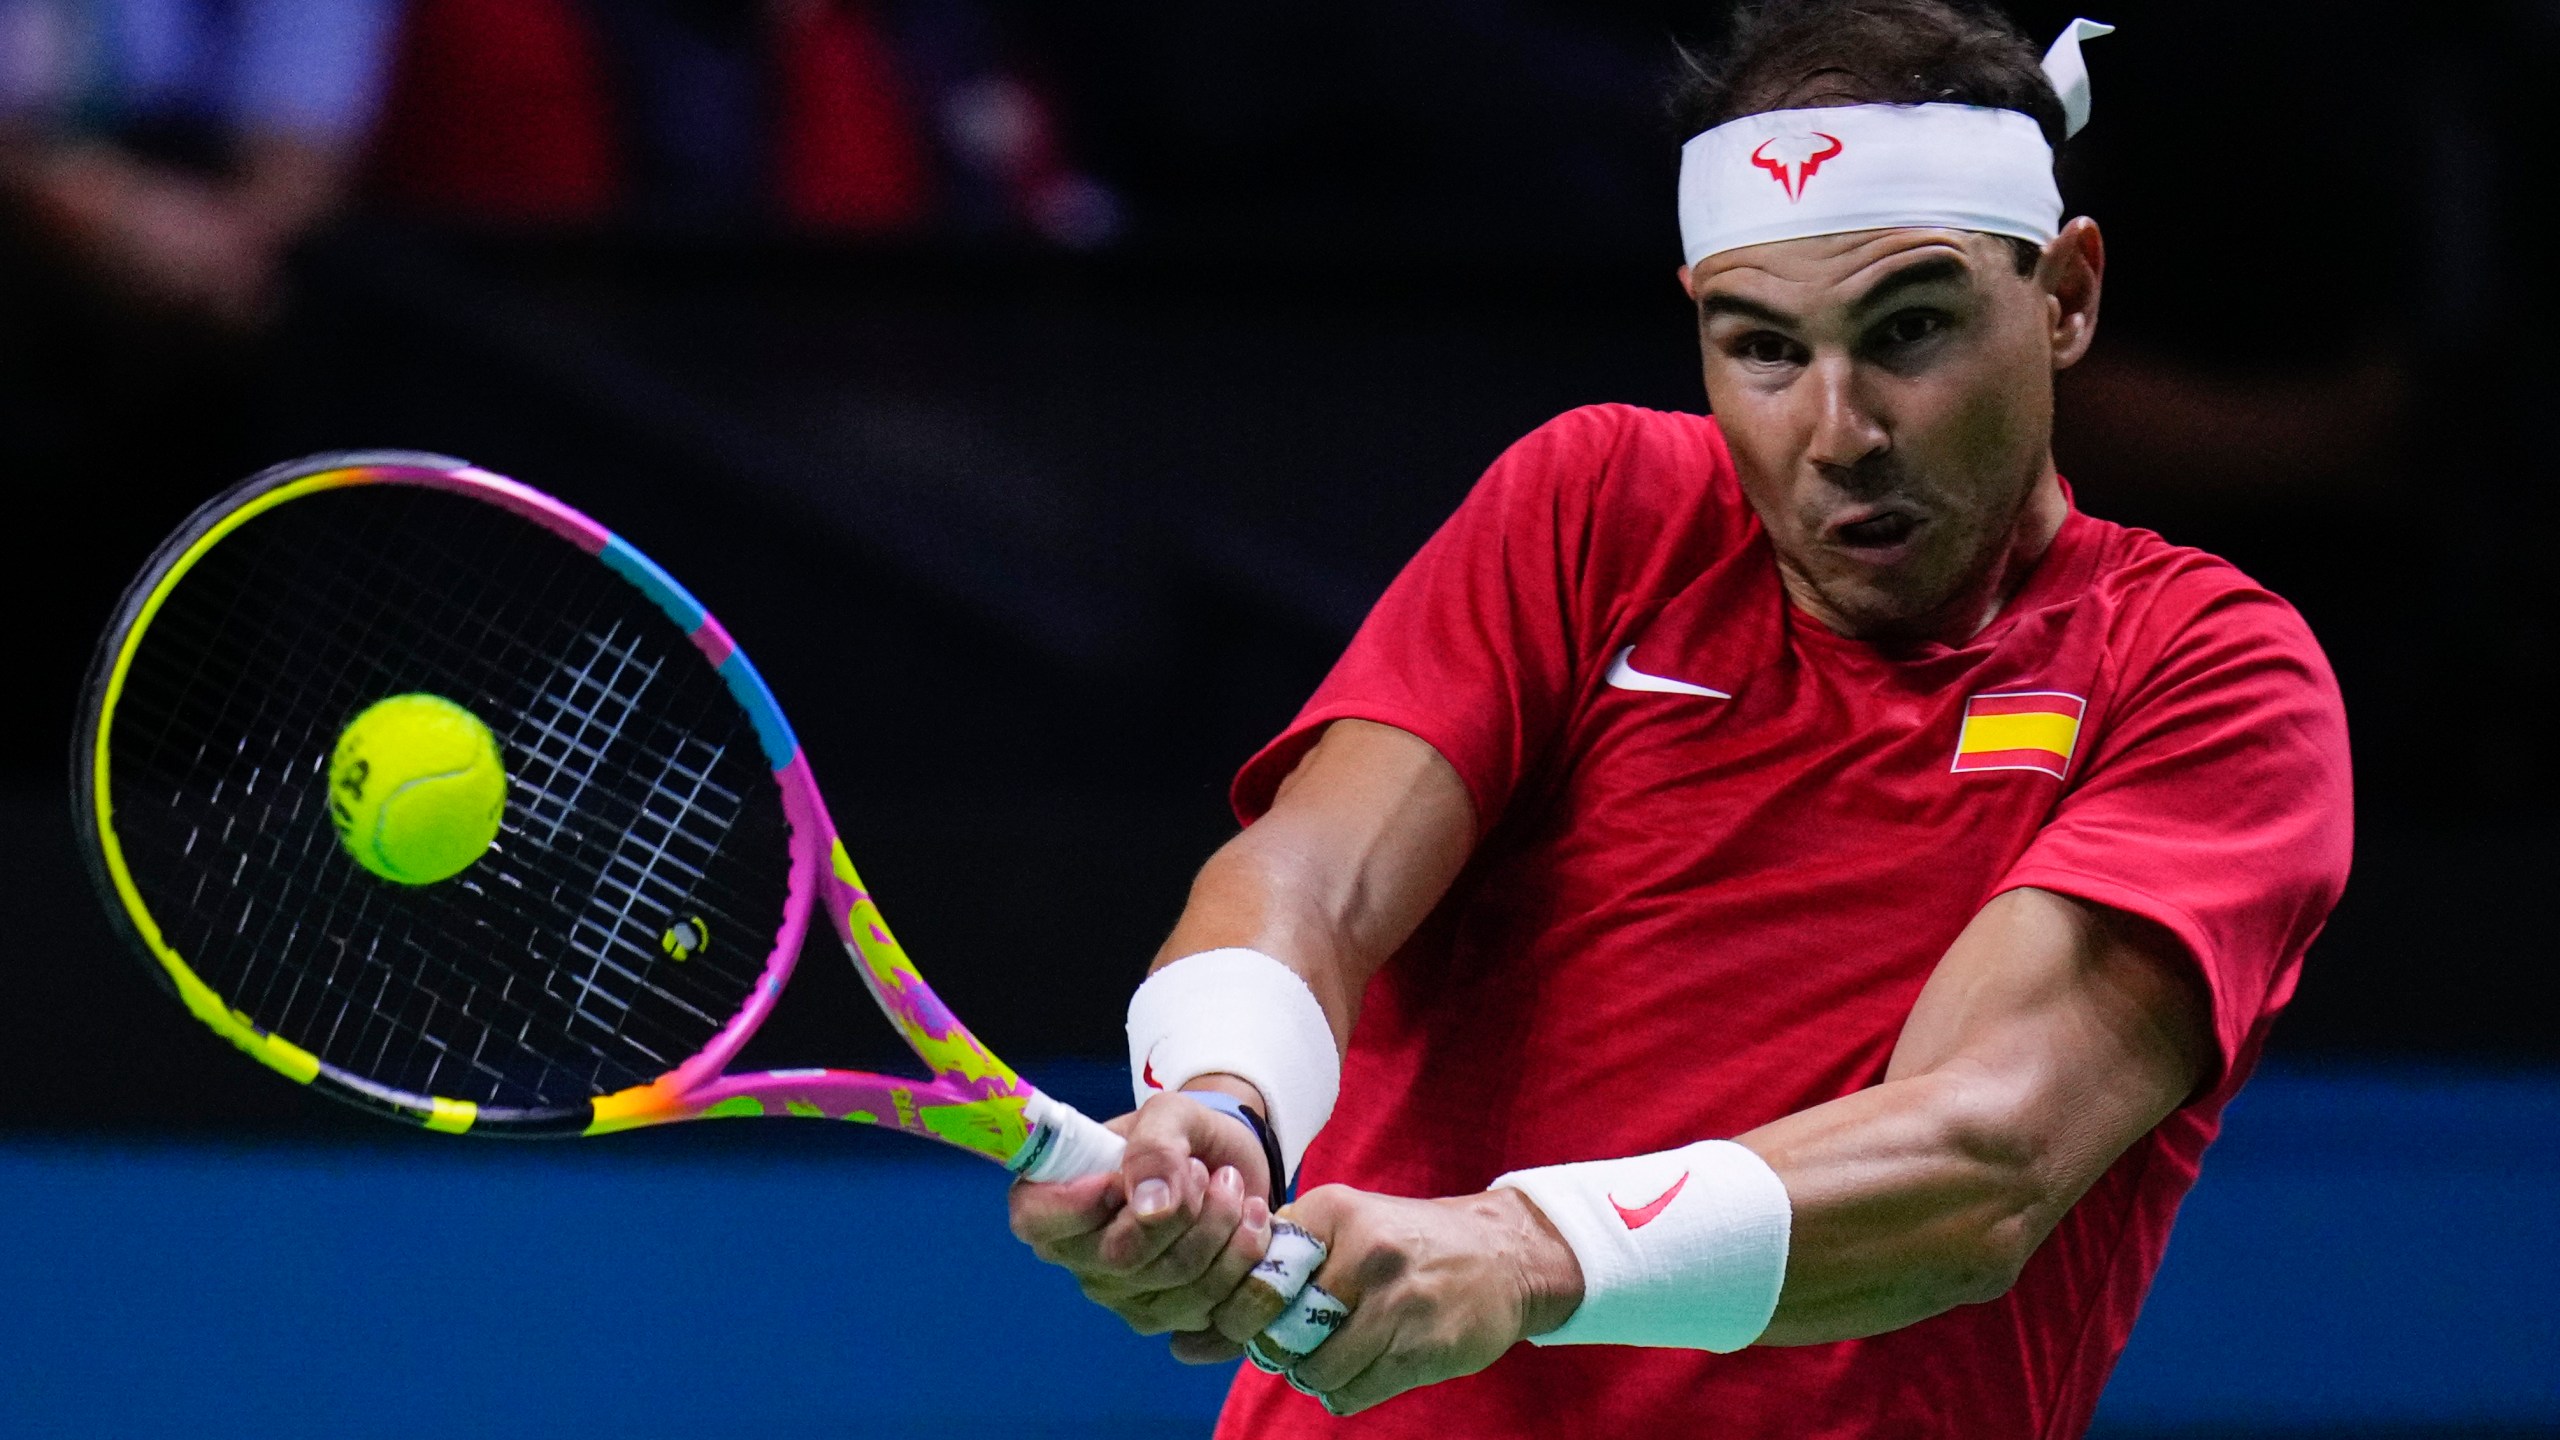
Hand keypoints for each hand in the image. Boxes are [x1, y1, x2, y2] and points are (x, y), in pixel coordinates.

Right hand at [1008, 1086, 1277, 1338]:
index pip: (1036, 1221)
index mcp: (1054, 1200)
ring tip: (1232, 1186)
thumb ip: (1155, 1145)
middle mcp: (1080, 1258)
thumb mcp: (1171, 1114)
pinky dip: (1246, 1254)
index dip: (1078, 1204)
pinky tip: (1250, 1222)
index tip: (1122, 1178)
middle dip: (1183, 1208)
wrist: (1230, 1165)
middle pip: (1122, 1258)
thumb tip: (1150, 1205)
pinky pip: (1218, 1305)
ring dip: (1223, 1224)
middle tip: (1204, 1170)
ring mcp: (1125, 1296)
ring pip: (1179, 1282)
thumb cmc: (1183, 1136)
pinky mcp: (1173, 1319)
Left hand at [1185, 1184, 1584, 1415]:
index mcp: (1332, 1213)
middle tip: (1301, 1338)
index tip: (1253, 1320)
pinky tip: (1369, 1364)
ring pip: (1314, 1370)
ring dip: (1316, 1373)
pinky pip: (1350, 1394)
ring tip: (1340, 1349)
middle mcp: (1362, 1252)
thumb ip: (1272, 1275)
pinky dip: (1346, 1391)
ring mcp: (1396, 1302)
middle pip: (1279, 1331)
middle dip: (1280, 1347)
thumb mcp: (1344, 1232)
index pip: (1254, 1277)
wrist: (1504, 1256)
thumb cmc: (1406, 1246)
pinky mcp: (1420, 1348)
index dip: (1241, 1313)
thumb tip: (1185, 1342)